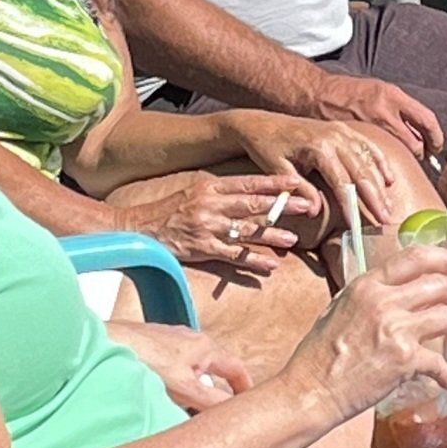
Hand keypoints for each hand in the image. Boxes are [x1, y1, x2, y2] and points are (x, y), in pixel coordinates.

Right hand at [104, 169, 311, 274]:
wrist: (138, 228)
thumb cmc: (169, 210)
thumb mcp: (194, 191)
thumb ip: (221, 192)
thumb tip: (251, 193)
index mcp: (210, 186)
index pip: (249, 182)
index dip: (275, 181)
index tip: (299, 181)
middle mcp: (210, 204)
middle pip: (253, 204)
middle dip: (283, 205)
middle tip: (308, 205)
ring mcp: (206, 226)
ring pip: (246, 230)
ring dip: (271, 235)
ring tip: (294, 240)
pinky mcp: (201, 248)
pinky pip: (232, 256)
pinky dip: (252, 261)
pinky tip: (270, 266)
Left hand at [106, 320, 252, 410]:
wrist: (110, 340)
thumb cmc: (145, 358)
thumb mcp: (184, 388)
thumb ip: (211, 401)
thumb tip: (233, 413)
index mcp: (207, 347)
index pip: (237, 369)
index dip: (246, 388)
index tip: (249, 404)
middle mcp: (194, 339)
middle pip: (216, 368)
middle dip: (219, 390)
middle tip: (218, 412)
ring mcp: (174, 340)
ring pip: (195, 368)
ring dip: (196, 387)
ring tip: (189, 407)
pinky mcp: (156, 344)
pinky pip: (177, 366)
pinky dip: (179, 381)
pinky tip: (165, 393)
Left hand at [229, 110, 402, 230]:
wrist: (262, 123)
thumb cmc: (266, 148)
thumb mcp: (277, 170)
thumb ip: (298, 189)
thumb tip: (315, 211)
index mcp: (318, 147)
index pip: (342, 182)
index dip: (352, 205)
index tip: (359, 225)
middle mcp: (334, 137)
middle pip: (362, 171)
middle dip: (375, 198)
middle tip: (385, 220)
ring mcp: (341, 131)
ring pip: (369, 160)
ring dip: (381, 184)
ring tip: (388, 207)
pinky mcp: (343, 129)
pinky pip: (368, 146)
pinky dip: (380, 162)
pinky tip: (389, 180)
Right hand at [285, 247, 446, 425]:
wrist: (311, 390)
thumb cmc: (318, 356)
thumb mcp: (338, 309)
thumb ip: (367, 296)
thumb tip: (393, 292)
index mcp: (366, 286)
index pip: (414, 258)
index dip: (444, 259)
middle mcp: (383, 302)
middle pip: (440, 285)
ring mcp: (396, 330)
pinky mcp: (404, 360)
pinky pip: (439, 363)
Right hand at [310, 72, 446, 166]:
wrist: (319, 94)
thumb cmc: (351, 93)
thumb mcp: (381, 91)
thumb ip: (400, 110)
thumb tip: (420, 132)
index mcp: (393, 96)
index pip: (427, 119)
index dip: (437, 137)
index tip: (436, 146)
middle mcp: (384, 111)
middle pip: (415, 143)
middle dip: (421, 154)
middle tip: (422, 157)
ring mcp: (370, 127)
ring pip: (400, 153)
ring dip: (406, 160)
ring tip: (402, 163)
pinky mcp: (356, 139)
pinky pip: (378, 158)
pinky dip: (384, 165)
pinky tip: (382, 169)